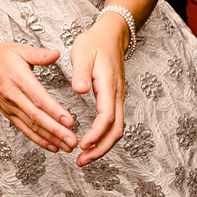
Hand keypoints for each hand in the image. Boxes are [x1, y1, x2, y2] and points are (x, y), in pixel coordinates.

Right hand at [0, 36, 77, 153]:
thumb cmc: (1, 56)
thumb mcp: (21, 50)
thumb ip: (40, 55)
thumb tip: (56, 54)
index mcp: (19, 79)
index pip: (39, 98)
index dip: (54, 111)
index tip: (69, 121)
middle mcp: (14, 96)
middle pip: (37, 117)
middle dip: (56, 131)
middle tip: (71, 140)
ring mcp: (10, 107)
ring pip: (31, 126)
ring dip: (50, 138)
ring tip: (66, 146)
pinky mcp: (8, 113)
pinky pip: (24, 129)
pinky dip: (38, 139)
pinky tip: (51, 145)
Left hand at [70, 15, 126, 165]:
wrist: (111, 35)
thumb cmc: (94, 43)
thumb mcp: (82, 53)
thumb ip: (80, 73)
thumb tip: (79, 90)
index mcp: (108, 86)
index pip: (107, 117)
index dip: (96, 133)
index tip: (83, 145)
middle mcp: (116, 95)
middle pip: (116, 130)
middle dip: (100, 148)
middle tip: (81, 161)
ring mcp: (117, 98)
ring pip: (116, 129)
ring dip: (102, 146)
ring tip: (84, 158)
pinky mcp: (114, 100)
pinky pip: (113, 124)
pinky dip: (103, 137)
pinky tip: (90, 143)